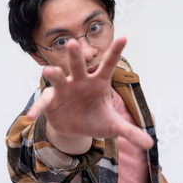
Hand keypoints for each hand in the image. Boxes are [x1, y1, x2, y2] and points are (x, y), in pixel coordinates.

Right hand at [26, 36, 153, 152]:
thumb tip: (151, 144)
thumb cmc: (96, 119)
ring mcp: (64, 89)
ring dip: (54, 74)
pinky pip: (43, 102)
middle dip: (76, 56)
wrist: (75, 128)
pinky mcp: (51, 100)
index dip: (115, 52)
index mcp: (98, 82)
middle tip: (74, 43)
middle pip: (79, 66)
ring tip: (48, 72)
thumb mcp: (113, 126)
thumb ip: (130, 132)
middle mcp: (80, 81)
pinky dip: (38, 109)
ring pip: (58, 78)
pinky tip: (31, 116)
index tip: (124, 37)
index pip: (108, 65)